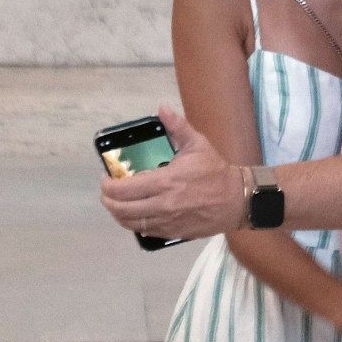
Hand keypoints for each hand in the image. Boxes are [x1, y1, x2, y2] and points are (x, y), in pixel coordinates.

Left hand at [100, 106, 244, 239]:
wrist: (236, 200)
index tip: (106, 179)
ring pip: (131, 223)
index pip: (125, 188)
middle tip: (107, 193)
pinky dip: (134, 224)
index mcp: (166, 181)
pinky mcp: (172, 232)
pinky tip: (133, 215)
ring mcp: (167, 221)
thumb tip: (162, 108)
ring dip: (118, 214)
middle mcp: (162, 204)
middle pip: (122, 209)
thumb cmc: (215, 172)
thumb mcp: (197, 144)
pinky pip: (145, 232)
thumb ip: (177, 126)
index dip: (108, 185)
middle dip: (108, 201)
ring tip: (115, 204)